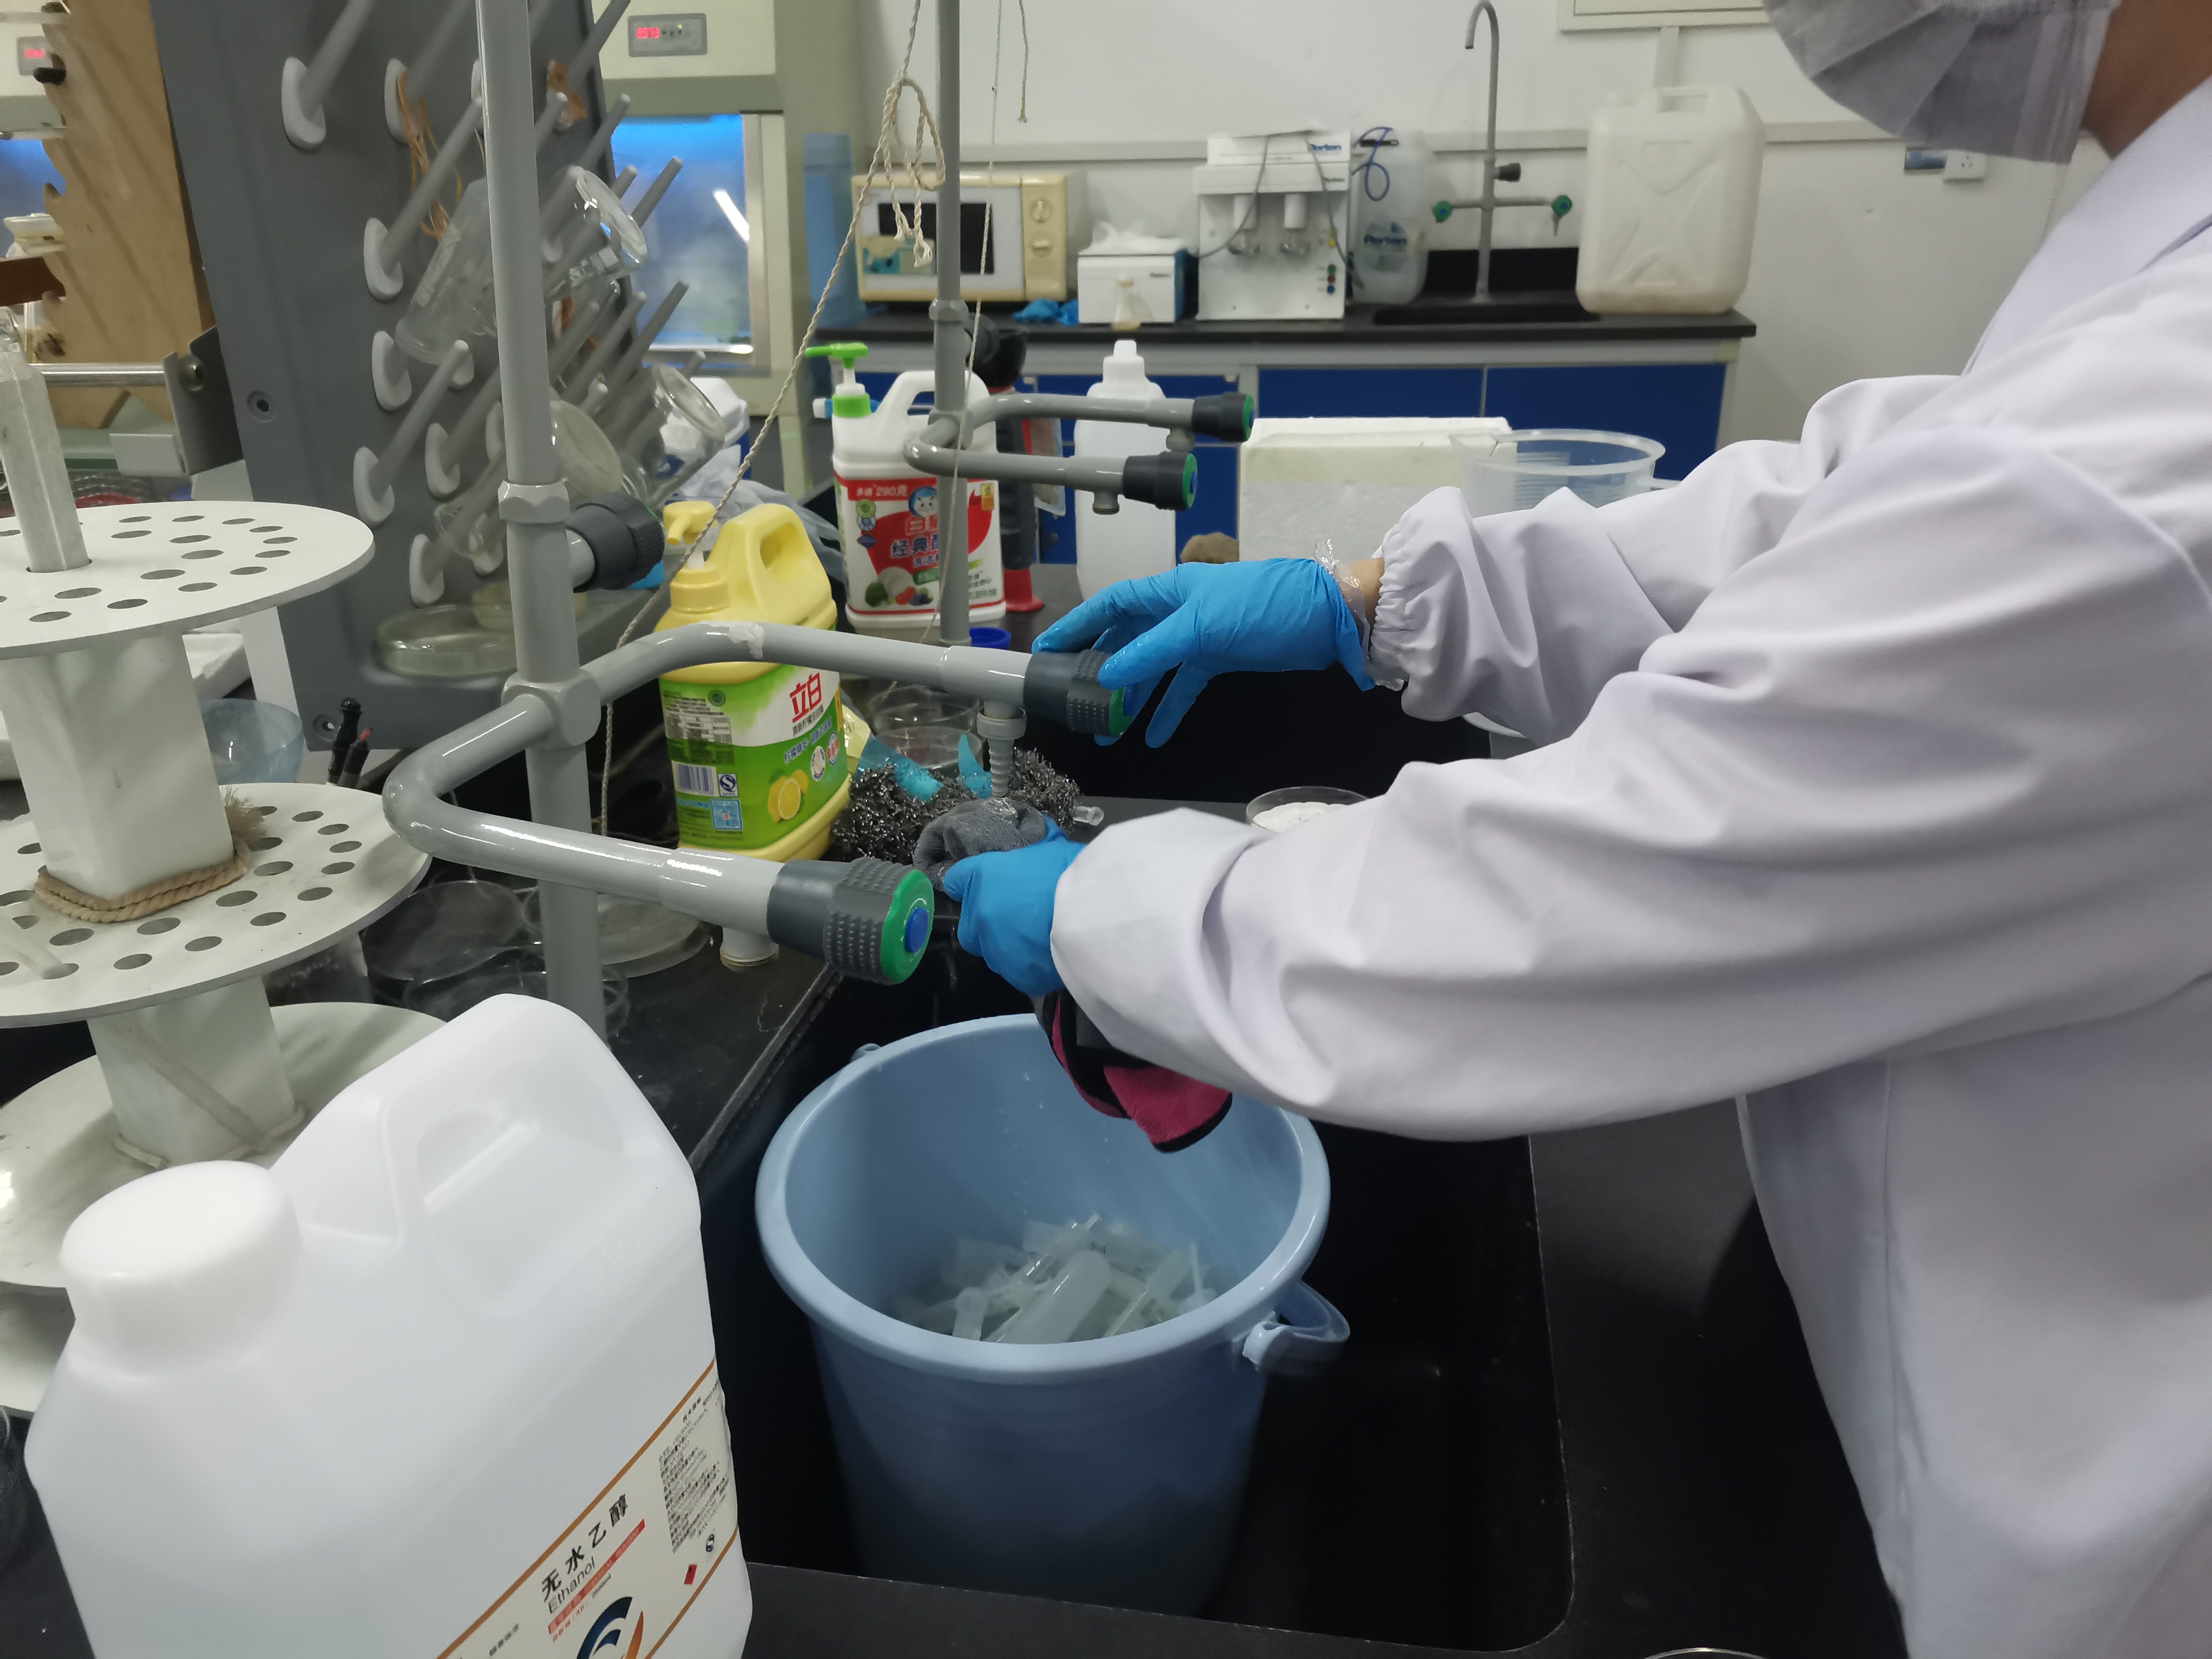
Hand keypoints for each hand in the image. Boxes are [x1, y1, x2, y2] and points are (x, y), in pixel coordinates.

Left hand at [940, 823, 1082, 994]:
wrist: (1092, 912)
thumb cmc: (1072, 871)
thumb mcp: (1051, 847)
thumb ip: (1036, 852)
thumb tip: (1044, 836)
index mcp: (983, 876)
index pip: (956, 880)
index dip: (969, 884)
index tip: (984, 887)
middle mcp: (979, 915)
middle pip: (970, 926)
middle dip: (987, 924)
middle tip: (1019, 917)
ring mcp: (996, 950)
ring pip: (995, 953)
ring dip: (1011, 946)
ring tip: (1042, 938)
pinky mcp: (1018, 976)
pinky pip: (1021, 972)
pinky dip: (1033, 966)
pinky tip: (1054, 955)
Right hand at [1034, 560, 1373, 745]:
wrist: (1325, 617)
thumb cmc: (1263, 604)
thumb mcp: (1201, 626)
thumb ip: (1152, 651)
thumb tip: (1109, 676)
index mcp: (1168, 590)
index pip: (1111, 606)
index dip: (1079, 625)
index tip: (1048, 649)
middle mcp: (1177, 610)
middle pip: (1126, 638)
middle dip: (1098, 668)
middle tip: (1071, 696)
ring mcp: (1197, 636)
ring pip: (1151, 668)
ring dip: (1130, 698)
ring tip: (1107, 731)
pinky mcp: (1218, 658)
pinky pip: (1183, 686)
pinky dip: (1168, 709)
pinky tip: (1152, 735)